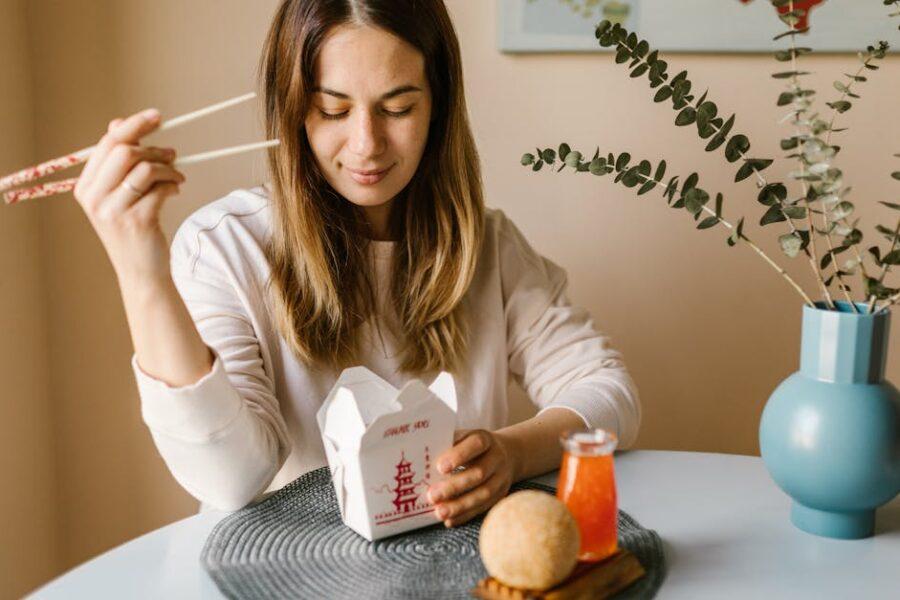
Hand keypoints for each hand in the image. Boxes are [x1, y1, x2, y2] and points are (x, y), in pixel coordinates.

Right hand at [73, 108, 185, 285]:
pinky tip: (176, 190)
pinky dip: (173, 184)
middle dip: (154, 148)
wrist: (141, 271)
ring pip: (145, 169)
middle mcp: (94, 198)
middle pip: (125, 152)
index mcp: (85, 187)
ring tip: (177, 175)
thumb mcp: (119, 195)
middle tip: (173, 154)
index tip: (157, 116)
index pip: (108, 144)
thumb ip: (117, 161)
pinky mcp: (137, 222)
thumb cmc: (133, 228)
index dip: (134, 126)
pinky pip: (160, 189)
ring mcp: (114, 211)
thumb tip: (118, 123)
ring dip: (168, 168)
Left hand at [427, 429, 518, 527]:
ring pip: (483, 494)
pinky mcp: (500, 495)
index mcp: (485, 440)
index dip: (459, 456)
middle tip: (432, 496)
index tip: (440, 467)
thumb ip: (447, 445)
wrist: (505, 454)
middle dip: (454, 486)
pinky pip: (483, 508)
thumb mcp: (464, 438)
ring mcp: (501, 478)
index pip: (476, 444)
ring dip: (460, 506)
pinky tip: (450, 520)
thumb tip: (421, 456)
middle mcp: (497, 458)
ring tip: (440, 512)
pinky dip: (465, 515)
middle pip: (479, 473)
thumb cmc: (472, 446)